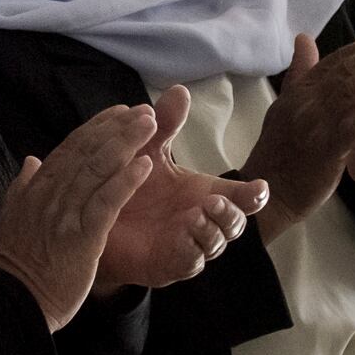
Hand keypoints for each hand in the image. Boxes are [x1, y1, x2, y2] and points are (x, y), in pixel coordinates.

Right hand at [0, 101, 159, 329]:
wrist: (11, 303)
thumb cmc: (13, 265)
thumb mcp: (10, 219)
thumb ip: (21, 187)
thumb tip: (30, 160)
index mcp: (35, 189)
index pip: (69, 148)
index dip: (96, 128)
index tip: (118, 112)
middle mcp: (50, 195)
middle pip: (87, 152)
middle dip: (116, 128)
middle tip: (143, 111)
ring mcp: (65, 215)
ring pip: (97, 170)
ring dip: (126, 144)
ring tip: (150, 125)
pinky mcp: (82, 238)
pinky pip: (106, 203)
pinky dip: (125, 182)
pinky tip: (145, 165)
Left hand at [98, 84, 270, 286]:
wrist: (94, 218)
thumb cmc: (128, 184)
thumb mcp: (146, 150)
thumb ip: (164, 124)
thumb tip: (180, 90)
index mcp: (205, 194)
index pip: (240, 196)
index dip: (254, 194)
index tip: (260, 187)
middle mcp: (203, 220)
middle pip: (236, 222)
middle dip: (234, 212)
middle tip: (216, 200)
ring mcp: (190, 244)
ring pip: (216, 243)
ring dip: (212, 229)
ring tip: (198, 213)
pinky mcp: (171, 264)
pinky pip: (190, 260)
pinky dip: (191, 247)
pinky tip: (183, 231)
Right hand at [240, 26, 354, 233]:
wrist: (268, 189)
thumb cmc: (281, 148)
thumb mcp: (287, 104)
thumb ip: (301, 71)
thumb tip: (303, 38)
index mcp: (301, 90)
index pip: (337, 60)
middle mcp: (306, 102)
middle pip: (347, 71)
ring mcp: (313, 126)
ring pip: (350, 94)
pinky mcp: (322, 152)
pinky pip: (344, 134)